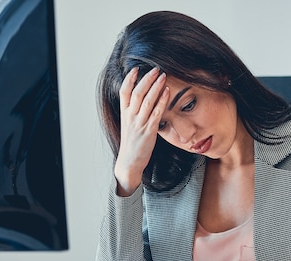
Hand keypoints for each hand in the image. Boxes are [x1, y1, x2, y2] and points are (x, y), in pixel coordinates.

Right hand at [114, 67, 169, 195]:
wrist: (129, 162)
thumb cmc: (132, 144)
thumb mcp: (129, 125)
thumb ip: (134, 112)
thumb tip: (142, 100)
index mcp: (124, 114)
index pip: (124, 91)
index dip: (129, 79)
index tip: (136, 69)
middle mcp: (130, 116)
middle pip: (137, 92)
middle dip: (146, 79)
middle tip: (155, 69)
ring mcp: (139, 123)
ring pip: (147, 100)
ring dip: (155, 86)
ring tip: (162, 75)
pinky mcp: (148, 131)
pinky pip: (156, 112)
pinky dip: (161, 101)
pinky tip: (166, 92)